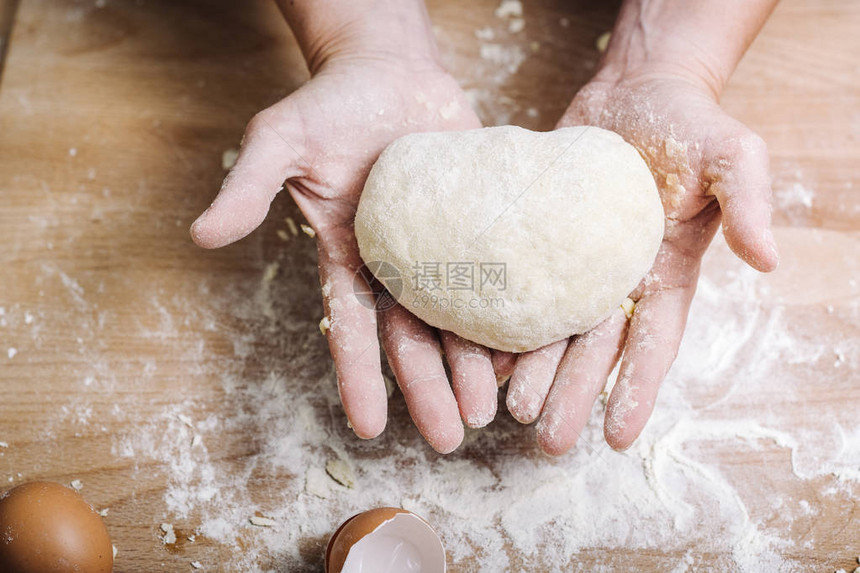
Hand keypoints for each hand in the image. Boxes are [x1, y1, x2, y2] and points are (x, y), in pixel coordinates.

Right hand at [190, 48, 502, 452]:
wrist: (390, 69)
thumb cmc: (330, 103)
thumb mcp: (279, 140)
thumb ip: (248, 187)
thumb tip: (201, 234)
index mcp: (350, 256)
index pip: (352, 326)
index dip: (360, 377)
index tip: (371, 427)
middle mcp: (397, 263)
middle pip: (413, 335)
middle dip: (429, 386)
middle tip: (452, 435)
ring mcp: (442, 248)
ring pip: (459, 317)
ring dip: (474, 365)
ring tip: (492, 408)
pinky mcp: (480, 225)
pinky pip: (500, 273)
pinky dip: (512, 312)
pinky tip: (530, 348)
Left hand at [505, 69, 778, 453]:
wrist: (637, 88)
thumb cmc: (690, 121)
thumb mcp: (733, 154)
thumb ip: (748, 203)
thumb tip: (768, 260)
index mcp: (665, 274)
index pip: (652, 344)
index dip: (636, 390)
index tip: (618, 438)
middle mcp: (617, 281)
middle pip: (593, 351)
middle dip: (571, 396)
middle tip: (546, 441)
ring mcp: (575, 264)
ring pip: (552, 330)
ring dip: (532, 372)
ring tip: (509, 410)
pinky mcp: (540, 241)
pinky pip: (520, 287)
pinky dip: (502, 321)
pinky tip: (479, 353)